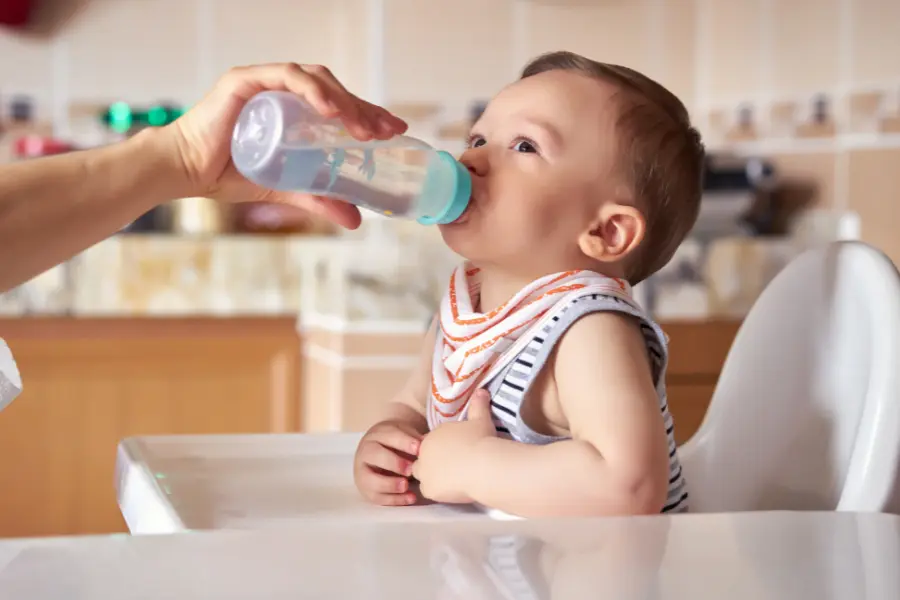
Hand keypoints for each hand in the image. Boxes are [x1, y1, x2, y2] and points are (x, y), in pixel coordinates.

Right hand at [165, 63, 407, 228]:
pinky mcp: (245, 80)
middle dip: (364, 108)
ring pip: (316, 80)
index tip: (394, 129)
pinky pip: (286, 77)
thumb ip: (318, 199)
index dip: (368, 113)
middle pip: (333, 89)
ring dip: (345, 101)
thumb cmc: (227, 175)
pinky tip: (331, 111)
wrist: (184, 173)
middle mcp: (280, 89)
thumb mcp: (284, 188)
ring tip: (365, 129)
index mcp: (291, 108)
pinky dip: (313, 91)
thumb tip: (357, 221)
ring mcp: (263, 81)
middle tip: (388, 131)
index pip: (338, 104)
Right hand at [354, 419, 422, 505]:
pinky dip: (395, 499)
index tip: (419, 449)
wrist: (377, 452)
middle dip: (394, 463)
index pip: (389, 437)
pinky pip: (377, 497)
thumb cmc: (395, 443)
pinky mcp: (367, 490)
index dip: (404, 443)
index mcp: (376, 435)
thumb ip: (415, 439)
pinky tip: (410, 497)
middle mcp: (366, 453)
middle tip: (411, 469)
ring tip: (406, 485)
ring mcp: (363, 472)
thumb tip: (428, 442)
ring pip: (370, 480)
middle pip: (374, 455)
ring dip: (390, 484)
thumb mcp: (404, 435)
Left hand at [413, 390, 496, 503]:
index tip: (454, 454)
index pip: (430, 444)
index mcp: (432, 436)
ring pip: (424, 477)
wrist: (483, 464)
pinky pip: (429, 492)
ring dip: (434, 479)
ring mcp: (424, 472)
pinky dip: (439, 492)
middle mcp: (424, 453)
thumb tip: (482, 391)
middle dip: (433, 464)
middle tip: (452, 469)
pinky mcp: (429, 489)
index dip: (441, 450)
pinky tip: (453, 490)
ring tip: (452, 481)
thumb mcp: (481, 419)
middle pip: (423, 460)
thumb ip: (478, 405)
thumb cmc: (481, 440)